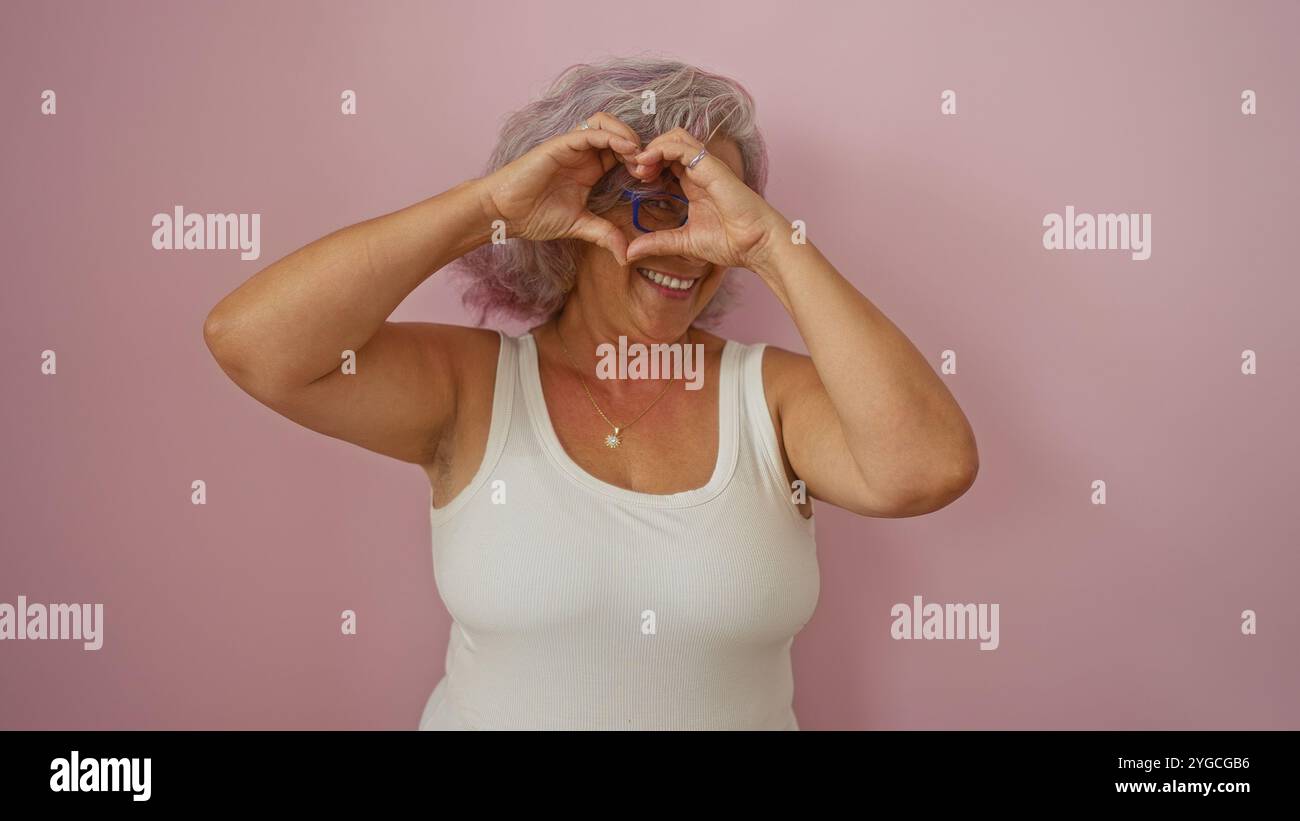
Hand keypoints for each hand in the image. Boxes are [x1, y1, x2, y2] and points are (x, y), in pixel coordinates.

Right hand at [475, 112, 642, 265]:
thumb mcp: (579, 226)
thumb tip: (625, 257)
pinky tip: (626, 150)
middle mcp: (584, 154)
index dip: (641, 162)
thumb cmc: (534, 215)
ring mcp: (573, 147)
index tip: (651, 179)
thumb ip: (603, 234)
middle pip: (619, 133)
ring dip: (627, 136)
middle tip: (648, 169)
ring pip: (607, 124)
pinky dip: (611, 137)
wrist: (504, 212)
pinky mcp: (561, 144)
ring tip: (638, 157)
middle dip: (639, 147)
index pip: (623, 154)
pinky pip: (591, 132)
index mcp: (591, 169)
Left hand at [623, 128, 785, 275]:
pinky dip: (661, 148)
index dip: (648, 165)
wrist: (756, 245)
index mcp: (694, 184)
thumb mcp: (683, 242)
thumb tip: (630, 253)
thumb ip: (657, 243)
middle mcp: (700, 171)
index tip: (634, 180)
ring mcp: (706, 166)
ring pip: (675, 137)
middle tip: (633, 171)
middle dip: (647, 153)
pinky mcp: (711, 167)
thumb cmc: (730, 242)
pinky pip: (682, 146)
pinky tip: (647, 162)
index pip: (667, 161)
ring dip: (652, 147)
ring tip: (639, 166)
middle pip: (669, 143)